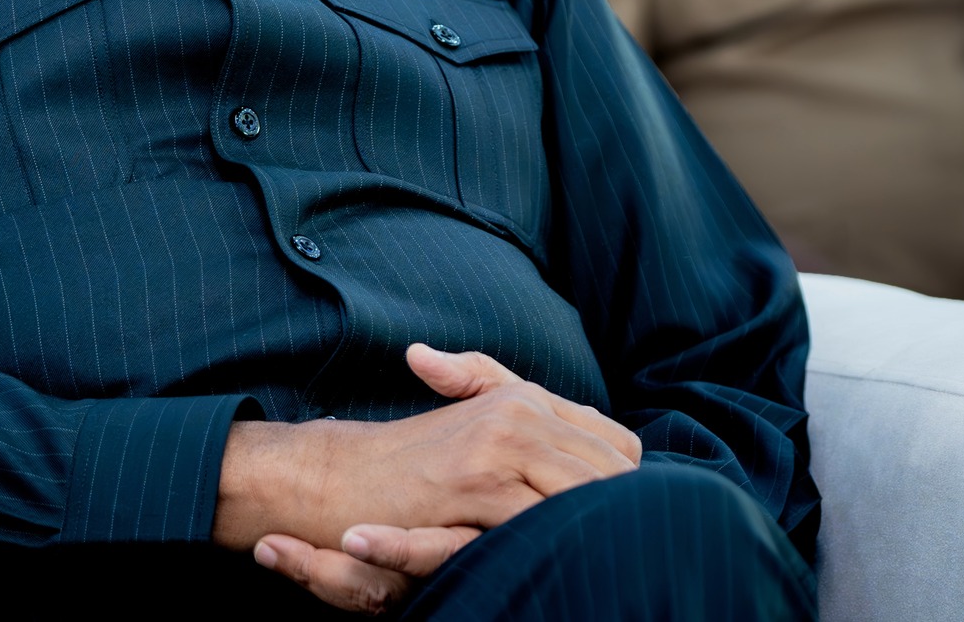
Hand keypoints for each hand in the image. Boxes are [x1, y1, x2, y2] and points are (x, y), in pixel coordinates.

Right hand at [216, 342, 640, 607]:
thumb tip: (612, 457)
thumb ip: (532, 431)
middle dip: (623, 514)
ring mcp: (498, 443)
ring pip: (586, 494)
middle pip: (613, 472)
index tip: (616, 519)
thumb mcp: (475, 427)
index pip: (618, 446)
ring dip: (597, 530)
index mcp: (524, 399)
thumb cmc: (412, 467)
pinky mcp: (475, 483)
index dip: (624, 487)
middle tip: (626, 550)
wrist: (337, 476)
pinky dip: (554, 545)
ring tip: (606, 564)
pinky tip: (557, 565)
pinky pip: (540, 520)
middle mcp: (518, 412)